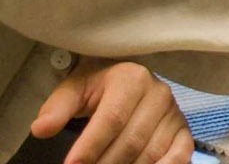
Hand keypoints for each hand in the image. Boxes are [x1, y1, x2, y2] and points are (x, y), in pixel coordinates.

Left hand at [31, 57, 194, 163]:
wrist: (126, 78)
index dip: (91, 146)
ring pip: (151, 152)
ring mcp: (174, 113)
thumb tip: (41, 129)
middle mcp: (159, 94)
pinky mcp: (184, 129)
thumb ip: (57, 108)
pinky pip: (181, 154)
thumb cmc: (97, 86)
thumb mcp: (74, 90)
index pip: (112, 118)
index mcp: (132, 78)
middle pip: (131, 141)